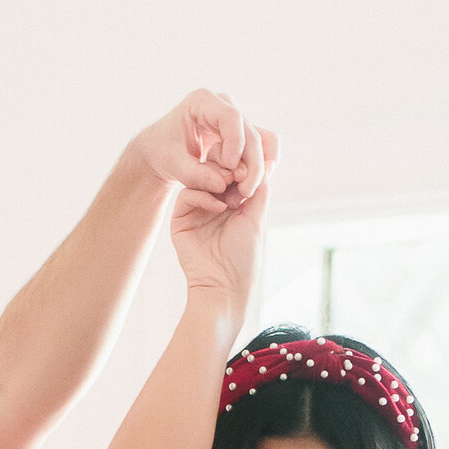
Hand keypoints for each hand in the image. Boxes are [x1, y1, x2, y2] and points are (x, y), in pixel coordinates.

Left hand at [130, 88, 261, 202]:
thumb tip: (223, 184)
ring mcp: (236, 119)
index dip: (235, 143)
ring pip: (262, 139)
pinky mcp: (243, 134)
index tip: (229, 168)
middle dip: (252, 163)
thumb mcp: (172, 164)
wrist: (162, 149)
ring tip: (247, 191)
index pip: (231, 117)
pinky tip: (253, 185)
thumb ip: (194, 174)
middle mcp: (224, 105)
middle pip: (250, 131)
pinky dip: (263, 166)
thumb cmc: (164, 152)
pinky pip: (264, 146)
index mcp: (202, 101)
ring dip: (261, 166)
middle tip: (244, 191)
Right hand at [170, 120, 278, 319]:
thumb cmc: (243, 259)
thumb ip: (259, 190)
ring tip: (229, 188)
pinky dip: (203, 194)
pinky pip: (187, 194)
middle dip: (228, 168)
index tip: (250, 170)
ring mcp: (196, 211)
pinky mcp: (181, 219)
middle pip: (216, 170)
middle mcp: (214, 204)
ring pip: (200, 178)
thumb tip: (268, 161)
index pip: (234, 172)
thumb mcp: (256, 219)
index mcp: (233, 203)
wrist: (223, 287)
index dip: (242, 165)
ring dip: (216, 178)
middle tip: (238, 174)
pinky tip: (218, 206)